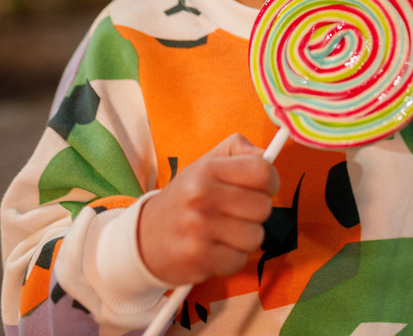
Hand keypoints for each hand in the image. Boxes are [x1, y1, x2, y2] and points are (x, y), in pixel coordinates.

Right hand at [137, 133, 278, 285]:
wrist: (143, 238)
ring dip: (244, 238)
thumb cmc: (184, 200)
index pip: (262, 170)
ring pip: (256, 236)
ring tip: (223, 233)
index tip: (261, 188)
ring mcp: (199, 228)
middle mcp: (201, 196)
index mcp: (206, 170)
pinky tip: (214, 249)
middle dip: (254, 213)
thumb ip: (236, 151)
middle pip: (263, 206)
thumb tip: (268, 155)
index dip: (269, 181)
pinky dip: (231, 258)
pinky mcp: (199, 258)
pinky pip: (240, 260)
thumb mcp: (204, 165)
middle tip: (234, 214)